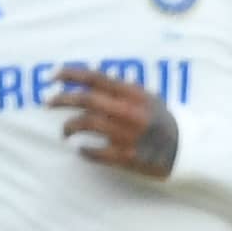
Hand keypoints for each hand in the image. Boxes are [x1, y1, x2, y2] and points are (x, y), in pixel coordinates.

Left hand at [50, 66, 178, 177]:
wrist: (185, 150)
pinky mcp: (125, 156)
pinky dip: (83, 151)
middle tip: (47, 103)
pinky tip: (81, 149)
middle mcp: (129, 111)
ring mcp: (127, 134)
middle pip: (85, 99)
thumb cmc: (162, 121)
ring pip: (85, 124)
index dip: (70, 74)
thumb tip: (91, 78)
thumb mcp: (148, 98)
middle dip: (61, 99)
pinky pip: (94, 152)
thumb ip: (122, 89)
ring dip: (69, 127)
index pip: (96, 78)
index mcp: (134, 95)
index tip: (51, 76)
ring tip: (66, 131)